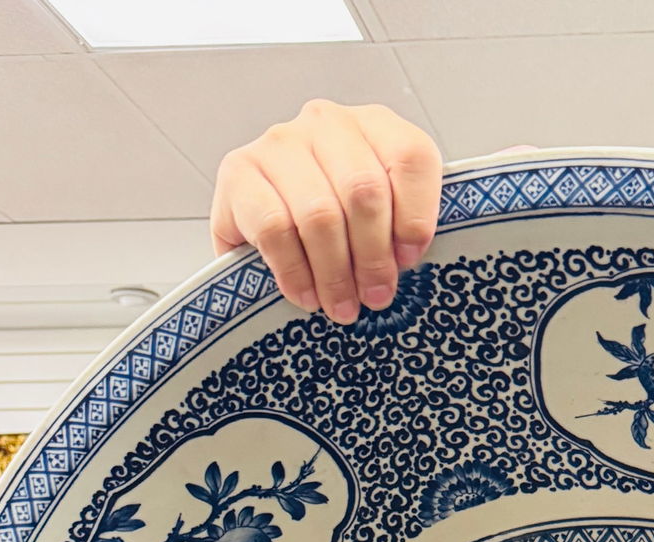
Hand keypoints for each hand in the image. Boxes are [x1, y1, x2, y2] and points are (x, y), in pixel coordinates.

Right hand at [210, 99, 441, 323]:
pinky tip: (304, 294)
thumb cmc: (335, 230)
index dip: (415, 217)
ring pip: (319, 213)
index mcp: (374, 126)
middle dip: (373, 257)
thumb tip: (404, 262)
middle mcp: (326, 123)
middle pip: (363, 190)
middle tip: (374, 297)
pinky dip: (294, 271)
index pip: (410, 155)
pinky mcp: (238, 171)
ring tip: (340, 307)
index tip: (409, 261)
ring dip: (334, 273)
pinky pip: (274, 228)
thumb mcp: (380, 222)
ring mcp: (279, 143)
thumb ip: (400, 227)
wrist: (260, 234)